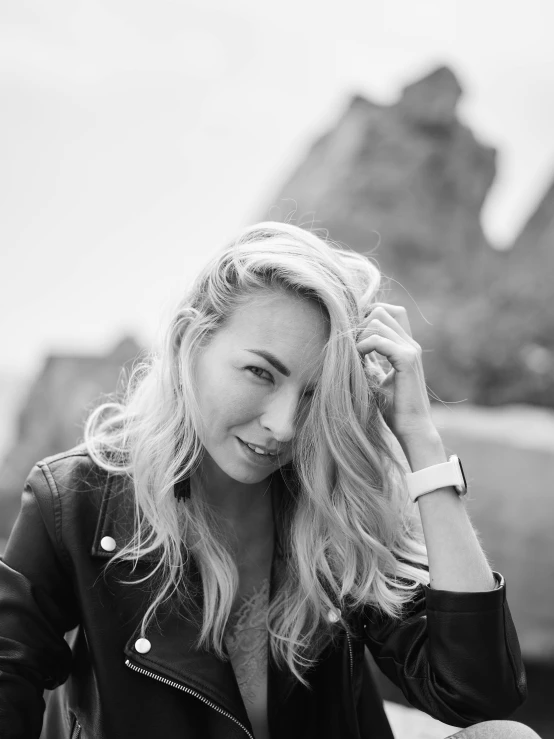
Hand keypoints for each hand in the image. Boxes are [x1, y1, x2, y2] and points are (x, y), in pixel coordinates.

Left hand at [355, 303, 436, 446]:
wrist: (412, 428)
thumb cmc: (394, 408)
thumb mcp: (377, 379)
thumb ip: (370, 362)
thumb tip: (350, 349)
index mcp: (405, 346)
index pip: (390, 312)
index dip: (368, 316)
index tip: (352, 334)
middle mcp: (410, 343)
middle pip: (383, 311)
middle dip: (361, 323)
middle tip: (350, 345)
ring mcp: (410, 349)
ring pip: (379, 321)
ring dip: (359, 335)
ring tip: (353, 355)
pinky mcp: (407, 360)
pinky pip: (379, 340)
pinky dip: (363, 347)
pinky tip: (358, 360)